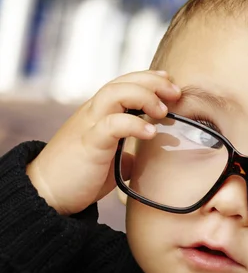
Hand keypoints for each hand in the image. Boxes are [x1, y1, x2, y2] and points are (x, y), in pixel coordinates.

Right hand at [26, 70, 180, 214]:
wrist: (47, 194)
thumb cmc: (78, 176)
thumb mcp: (108, 161)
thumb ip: (125, 155)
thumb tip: (142, 159)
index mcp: (98, 113)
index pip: (123, 83)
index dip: (147, 78)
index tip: (170, 81)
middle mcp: (93, 113)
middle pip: (122, 82)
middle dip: (152, 82)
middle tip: (176, 93)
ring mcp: (89, 126)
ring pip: (114, 94)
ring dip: (144, 97)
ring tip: (163, 111)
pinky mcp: (88, 144)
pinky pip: (112, 125)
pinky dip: (134, 124)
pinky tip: (150, 132)